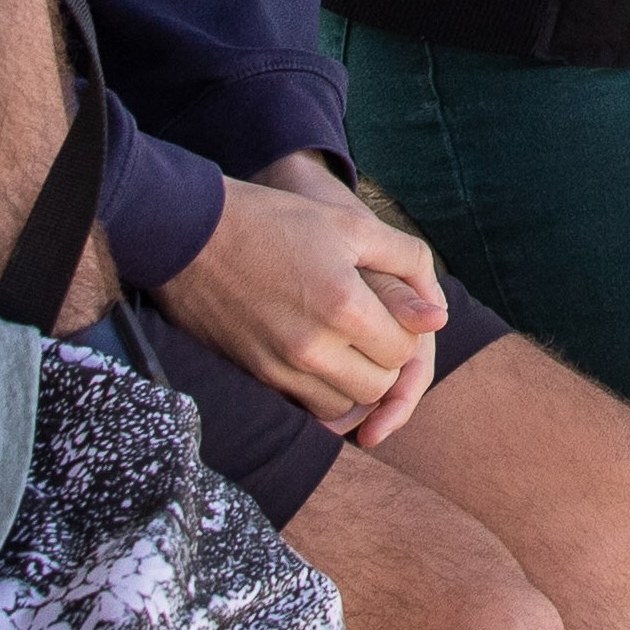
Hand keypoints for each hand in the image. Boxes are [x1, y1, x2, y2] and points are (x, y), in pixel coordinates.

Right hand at [162, 158, 447, 442]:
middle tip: (374, 331)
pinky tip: (321, 357)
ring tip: (349, 344)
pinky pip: (303, 407)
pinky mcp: (253, 376)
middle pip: (377, 387)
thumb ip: (406, 265)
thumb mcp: (351, 227)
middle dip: (385, 363)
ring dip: (354, 382)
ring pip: (341, 406)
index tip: (392, 313)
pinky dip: (320, 391)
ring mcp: (278, 368)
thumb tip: (439, 317)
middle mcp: (312, 347)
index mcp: (344, 307)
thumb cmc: (278, 222)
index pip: (404, 353)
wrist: (190, 235)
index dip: (406, 334)